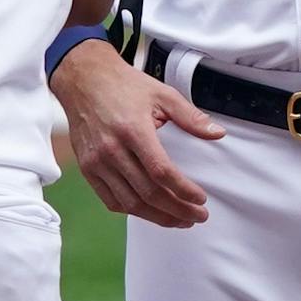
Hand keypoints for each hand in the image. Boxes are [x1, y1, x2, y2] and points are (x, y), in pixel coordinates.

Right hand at [52, 40, 223, 228]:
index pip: (162, 172)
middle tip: (197, 216)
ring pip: (129, 203)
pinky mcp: (87, 168)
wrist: (84, 80)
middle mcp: (112, 149)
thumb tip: (216, 133)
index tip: (201, 199)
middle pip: (147, 193)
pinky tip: (150, 211)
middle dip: (177, 210)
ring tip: (179, 220)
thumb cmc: (123, 85)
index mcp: (133, 130)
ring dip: (157, 217)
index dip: (183, 191)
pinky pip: (110, 200)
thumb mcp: (162, 94)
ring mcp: (97, 162)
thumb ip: (190, 116)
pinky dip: (132, 211)